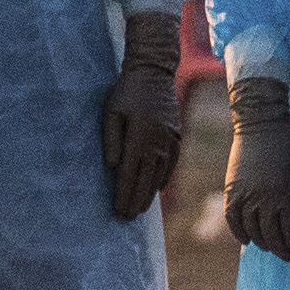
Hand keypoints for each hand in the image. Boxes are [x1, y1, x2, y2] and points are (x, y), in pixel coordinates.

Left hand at [102, 10, 187, 221]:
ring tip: (140, 209)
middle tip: (127, 218)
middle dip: (136, 201)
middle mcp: (158, 142)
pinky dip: (164, 178)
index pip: (129, 175)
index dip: (123, 195)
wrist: (154, 72)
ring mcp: (170, 140)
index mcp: (139, 138)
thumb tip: (111, 167)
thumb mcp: (111, 112)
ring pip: (160, 174)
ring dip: (149, 194)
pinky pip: (171, 163)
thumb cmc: (126, 91)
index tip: (118, 211)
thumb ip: (111, 139)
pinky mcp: (178, 135)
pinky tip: (157, 188)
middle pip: (145, 180)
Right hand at [224, 76, 289, 262]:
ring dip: (262, 243)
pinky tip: (248, 242)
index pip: (289, 228)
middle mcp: (259, 196)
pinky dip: (238, 232)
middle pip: (270, 234)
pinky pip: (232, 218)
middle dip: (281, 249)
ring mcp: (242, 194)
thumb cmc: (288, 145)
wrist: (259, 124)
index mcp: (280, 191)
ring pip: (251, 229)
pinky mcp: (231, 189)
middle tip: (289, 257)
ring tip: (273, 248)